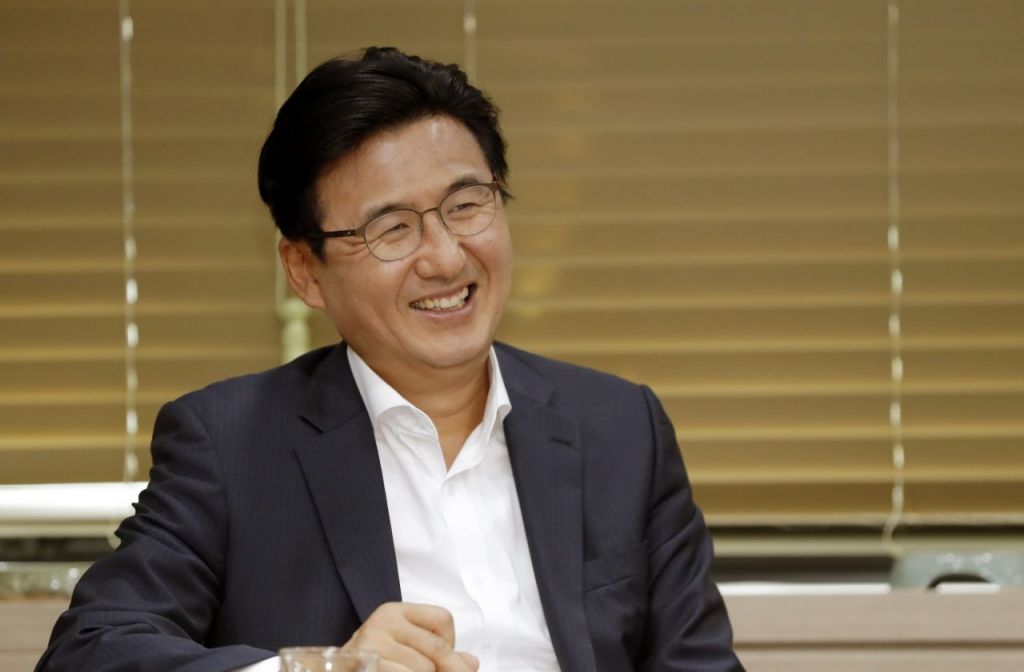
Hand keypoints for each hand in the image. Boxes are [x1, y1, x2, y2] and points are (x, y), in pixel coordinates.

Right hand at [342, 602, 479, 671]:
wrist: (336, 671)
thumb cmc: (374, 664)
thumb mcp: (407, 652)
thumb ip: (440, 654)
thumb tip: (472, 664)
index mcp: (394, 612)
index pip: (443, 618)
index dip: (450, 644)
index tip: (440, 660)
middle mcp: (383, 621)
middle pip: (437, 648)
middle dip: (447, 670)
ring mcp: (372, 644)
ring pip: (424, 668)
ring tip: (407, 671)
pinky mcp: (367, 662)